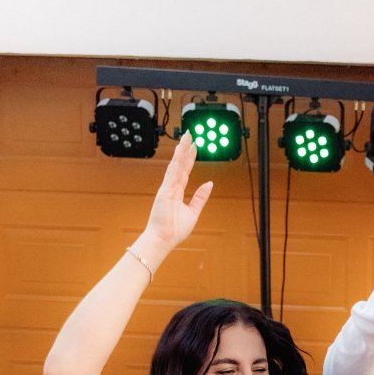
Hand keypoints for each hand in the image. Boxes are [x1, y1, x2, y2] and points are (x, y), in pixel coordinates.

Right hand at [142, 133, 213, 248]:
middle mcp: (171, 187)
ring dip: (181, 151)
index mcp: (177, 192)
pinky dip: (176, 162)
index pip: (185, 171)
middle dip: (185, 149)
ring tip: (186, 138)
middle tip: (189, 135)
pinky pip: (172, 173)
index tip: (194, 147)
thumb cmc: (175, 230)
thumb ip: (200, 197)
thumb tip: (209, 183)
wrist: (164, 239)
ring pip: (175, 165)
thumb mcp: (193, 211)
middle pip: (180, 164)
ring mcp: (167, 188)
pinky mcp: (164, 191)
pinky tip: (180, 152)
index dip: (189, 158)